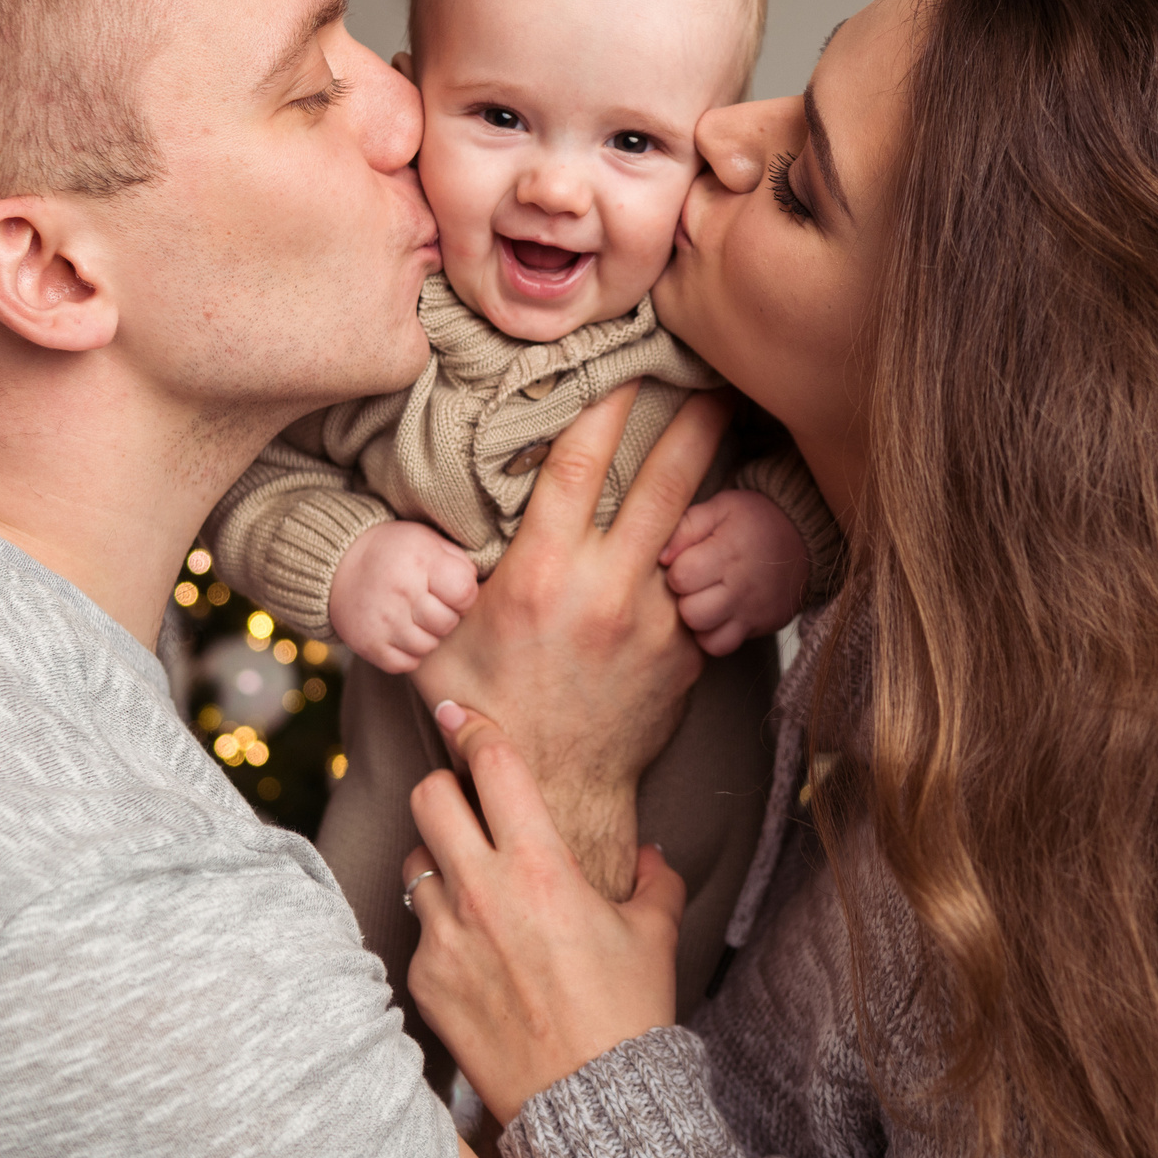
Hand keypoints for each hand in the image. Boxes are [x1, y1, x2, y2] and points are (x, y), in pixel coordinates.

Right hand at [329, 520, 480, 673]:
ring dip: (428, 635)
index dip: (463, 594)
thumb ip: (458, 561)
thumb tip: (482, 587)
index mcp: (419, 562)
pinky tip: (401, 632)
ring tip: (415, 616)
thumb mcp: (427, 541)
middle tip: (431, 603)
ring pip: (429, 646)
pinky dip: (409, 652)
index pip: (464, 592)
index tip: (450, 588)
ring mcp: (383, 622)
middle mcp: (400, 592)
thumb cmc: (395, 553)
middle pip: (447, 622)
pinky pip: (407, 663)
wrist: (338, 566)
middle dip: (446, 615)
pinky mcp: (369, 645)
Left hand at [406, 702, 684, 1126]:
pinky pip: (418, 928)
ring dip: (439, 859)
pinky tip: (474, 947)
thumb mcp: (653, 935)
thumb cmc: (627, 1014)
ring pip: (415, 861)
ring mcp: (445, 938)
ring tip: (471, 881)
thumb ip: (654, 881)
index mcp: (541, 866)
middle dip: (445, 787)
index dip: (474, 729)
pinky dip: (440, 925)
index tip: (461, 715)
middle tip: (465, 801)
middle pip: (429, 797)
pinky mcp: (424, 982)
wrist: (587, 1103)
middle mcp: (483, 892)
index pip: (492, 767)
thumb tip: (650, 855)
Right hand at [410, 383, 728, 898]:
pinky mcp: (687, 652)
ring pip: (691, 532)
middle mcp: (606, 590)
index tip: (625, 366)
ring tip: (721, 445)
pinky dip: (699, 563)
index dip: (605, 403)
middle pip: (665, 482)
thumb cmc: (482, 709)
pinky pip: (696, 591)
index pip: (579, 464)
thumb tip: (435, 518)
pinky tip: (704, 541)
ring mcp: (655, 621)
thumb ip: (443, 574)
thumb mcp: (438, 637)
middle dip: (695, 423)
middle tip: (716, 382)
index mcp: (540, 574)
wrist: (552, 791)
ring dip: (708, 488)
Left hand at [660, 489, 808, 655]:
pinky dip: (712, 635)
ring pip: (704, 636)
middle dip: (684, 597)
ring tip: (703, 598)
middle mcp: (742, 588)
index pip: (681, 577)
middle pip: (690, 613)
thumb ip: (686, 525)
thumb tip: (660, 557)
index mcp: (728, 553)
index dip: (675, 569)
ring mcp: (752, 612)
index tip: (687, 559)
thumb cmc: (754, 520)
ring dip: (696, 619)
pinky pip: (722, 647)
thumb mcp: (720, 507)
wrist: (804, 537)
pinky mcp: (759, 627)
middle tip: (695, 581)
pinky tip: (713, 615)